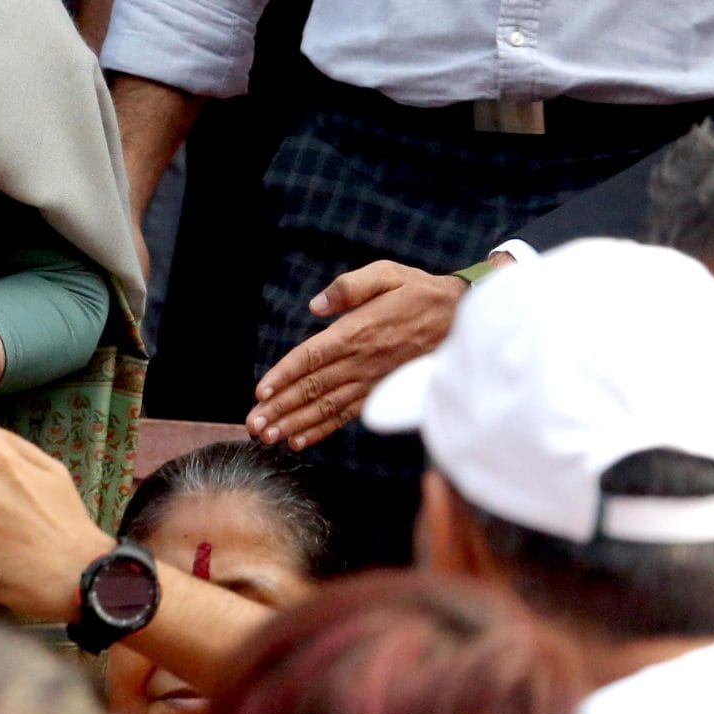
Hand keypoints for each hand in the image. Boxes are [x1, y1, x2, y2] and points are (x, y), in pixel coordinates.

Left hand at [247, 261, 471, 447]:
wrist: (460, 318)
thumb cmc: (417, 292)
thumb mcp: (386, 274)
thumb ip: (349, 287)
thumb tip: (316, 305)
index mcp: (357, 332)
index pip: (312, 357)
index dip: (284, 375)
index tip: (261, 391)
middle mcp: (361, 362)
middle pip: (312, 388)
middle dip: (280, 408)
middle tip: (253, 425)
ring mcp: (371, 381)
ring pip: (325, 406)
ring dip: (294, 423)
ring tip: (267, 437)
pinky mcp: (380, 392)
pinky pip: (346, 414)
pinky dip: (322, 429)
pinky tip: (299, 440)